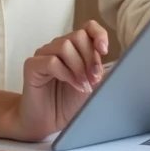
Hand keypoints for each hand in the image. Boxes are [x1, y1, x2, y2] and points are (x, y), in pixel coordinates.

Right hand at [8, 21, 108, 141]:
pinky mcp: (32, 65)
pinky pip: (51, 61)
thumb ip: (100, 73)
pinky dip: (66, 73)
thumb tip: (117, 65)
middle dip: (91, 57)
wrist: (46, 122)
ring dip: (79, 66)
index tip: (104, 50)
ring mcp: (43, 54)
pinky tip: (73, 85)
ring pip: (64, 46)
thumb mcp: (92, 87)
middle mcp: (58, 47)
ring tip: (83, 85)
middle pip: (77, 36)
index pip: (88, 28)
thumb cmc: (68, 104)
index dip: (98, 34)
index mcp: (75, 49)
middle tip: (94, 78)